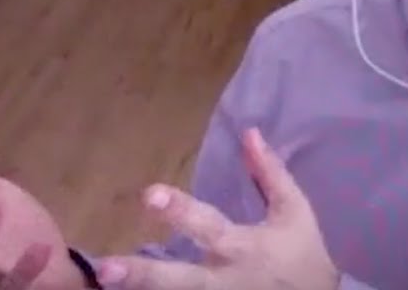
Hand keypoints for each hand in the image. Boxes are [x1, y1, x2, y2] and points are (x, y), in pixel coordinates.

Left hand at [93, 128, 338, 289]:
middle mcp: (223, 280)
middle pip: (178, 279)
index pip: (207, 225)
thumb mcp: (293, 210)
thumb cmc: (303, 253)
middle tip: (105, 268)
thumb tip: (249, 133)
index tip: (149, 193)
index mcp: (242, 246)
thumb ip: (270, 173)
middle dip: (142, 274)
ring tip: (103, 285)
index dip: (178, 210)